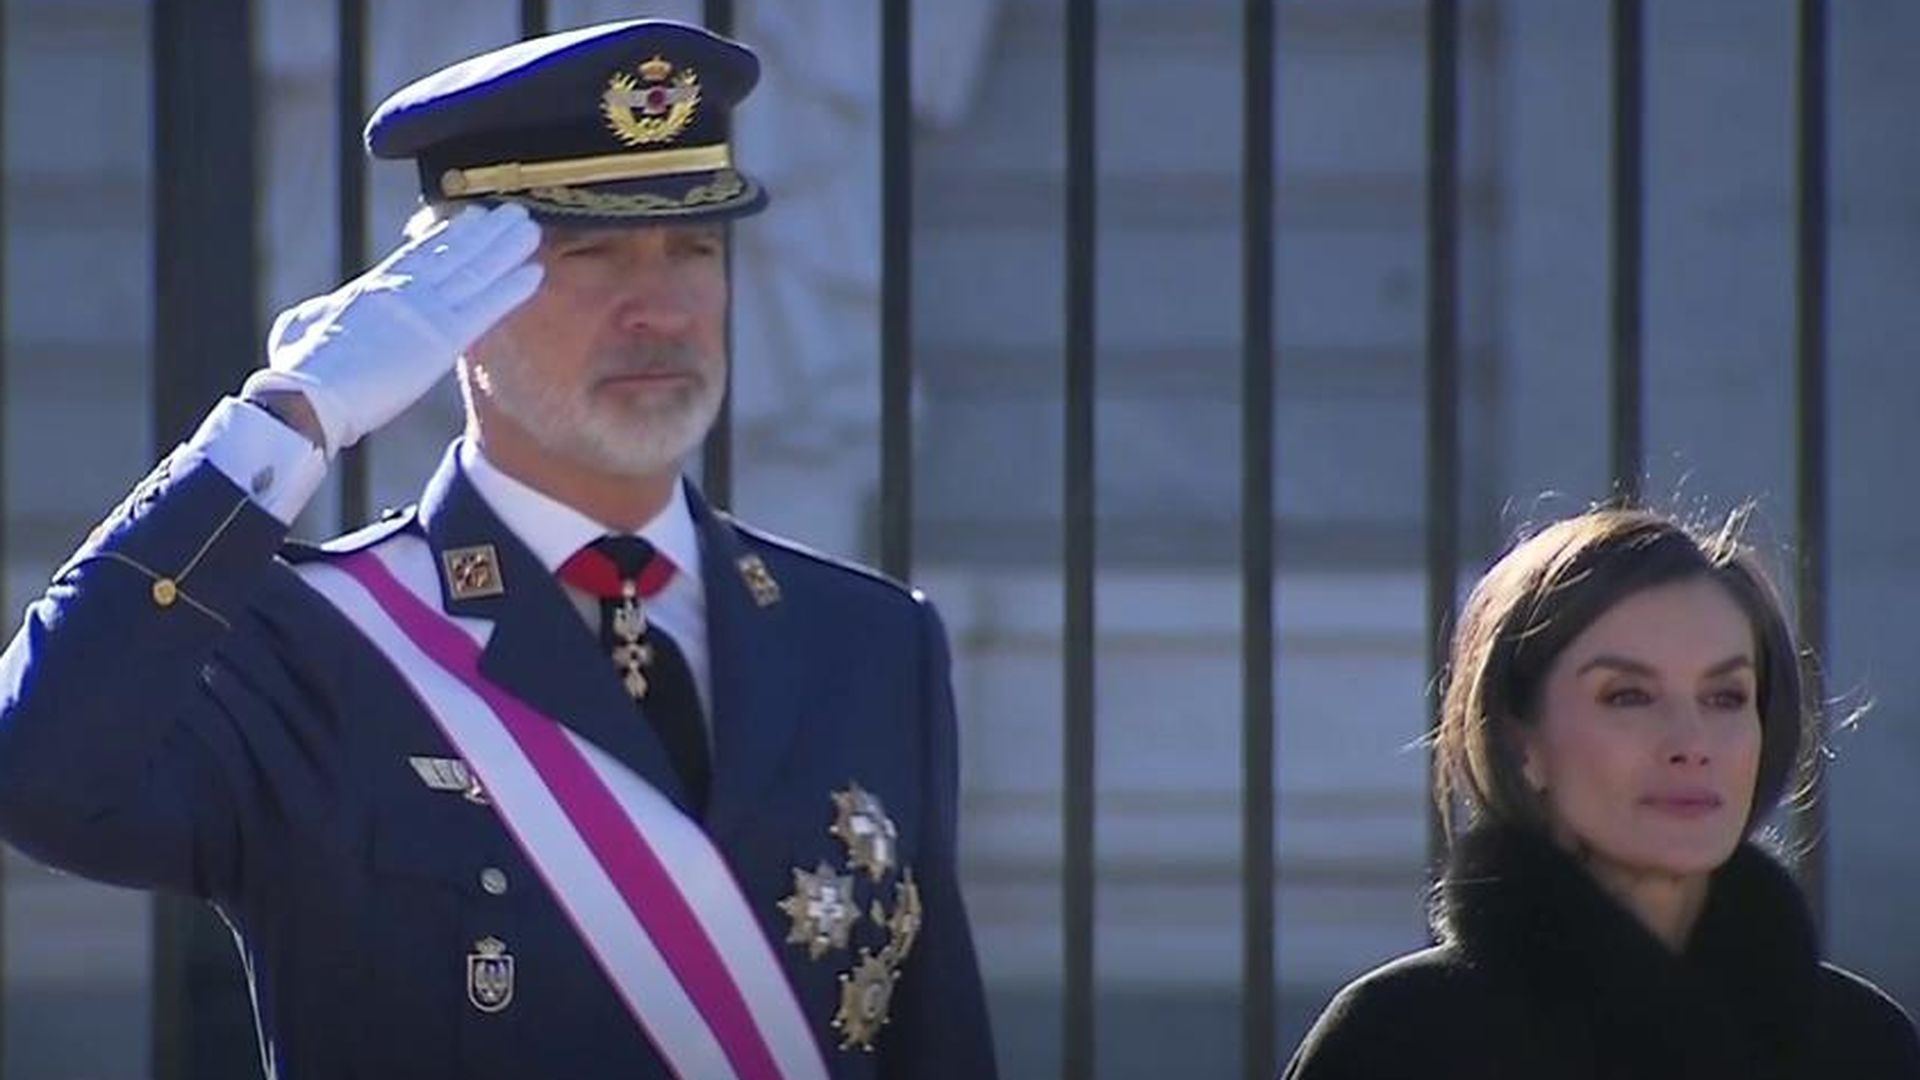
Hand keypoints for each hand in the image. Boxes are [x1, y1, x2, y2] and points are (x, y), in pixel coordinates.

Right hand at [242, 203, 542, 456]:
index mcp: (372, 289)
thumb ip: (316, 315)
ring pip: (474, 272)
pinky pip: (485, 308)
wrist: (308, 397)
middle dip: (486, 232)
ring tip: (531, 228)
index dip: (448, 235)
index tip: (471, 218)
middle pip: (453, 254)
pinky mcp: (440, 339)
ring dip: (506, 249)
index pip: (418, 254)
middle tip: (513, 213)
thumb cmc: (299, 372)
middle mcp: (402, 292)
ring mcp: (423, 312)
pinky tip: (535, 273)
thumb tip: (315, 315)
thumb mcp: (299, 328)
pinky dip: (511, 289)